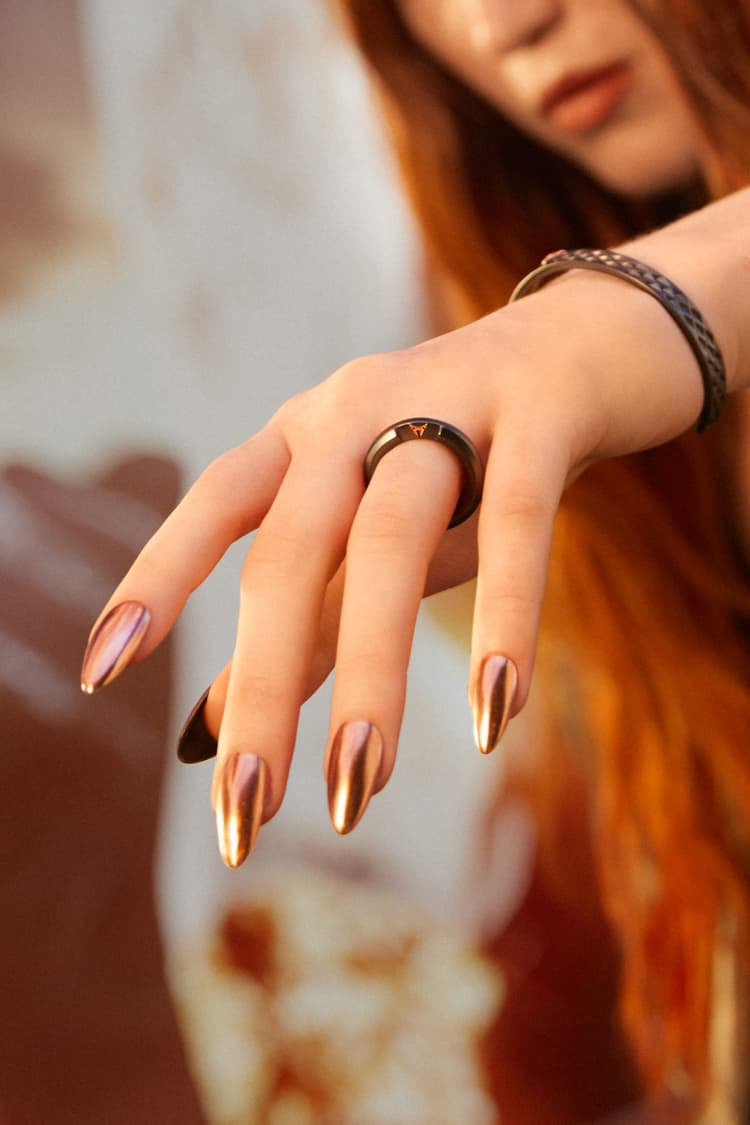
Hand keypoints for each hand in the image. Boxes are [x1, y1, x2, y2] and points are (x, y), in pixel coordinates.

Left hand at [80, 267, 710, 865]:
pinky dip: (505, 616)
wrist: (591, 344)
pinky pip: (517, 520)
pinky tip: (493, 714)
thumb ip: (307, 623)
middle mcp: (358, 408)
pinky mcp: (540, 416)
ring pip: (392, 542)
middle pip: (294, 551)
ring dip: (372, 673)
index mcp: (307, 435)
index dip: (156, 577)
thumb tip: (211, 730)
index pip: (217, 504)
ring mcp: (449, 402)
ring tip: (356, 792)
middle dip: (265, 685)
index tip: (101, 672)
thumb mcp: (378, 533)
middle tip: (246, 810)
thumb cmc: (466, 459)